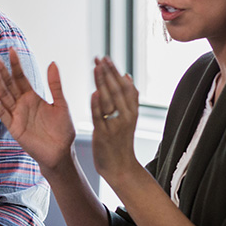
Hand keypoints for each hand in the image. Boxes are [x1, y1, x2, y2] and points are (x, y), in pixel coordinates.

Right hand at [0, 50, 75, 172]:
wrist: (61, 153)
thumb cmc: (62, 130)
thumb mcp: (61, 104)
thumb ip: (55, 85)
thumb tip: (52, 62)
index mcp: (32, 96)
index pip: (21, 77)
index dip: (16, 64)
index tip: (11, 49)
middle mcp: (21, 103)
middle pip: (9, 84)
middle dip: (1, 70)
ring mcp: (16, 114)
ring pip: (4, 95)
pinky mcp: (13, 127)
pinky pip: (2, 113)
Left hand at [90, 56, 141, 184]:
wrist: (120, 168)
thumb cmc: (121, 142)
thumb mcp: (129, 118)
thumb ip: (130, 98)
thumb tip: (128, 76)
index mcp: (131, 111)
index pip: (124, 86)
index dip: (115, 71)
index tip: (106, 58)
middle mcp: (126, 116)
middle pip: (117, 90)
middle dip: (108, 73)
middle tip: (99, 58)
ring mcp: (115, 125)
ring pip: (109, 100)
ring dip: (103, 83)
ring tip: (97, 68)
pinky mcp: (104, 134)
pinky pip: (100, 117)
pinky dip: (97, 105)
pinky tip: (94, 93)